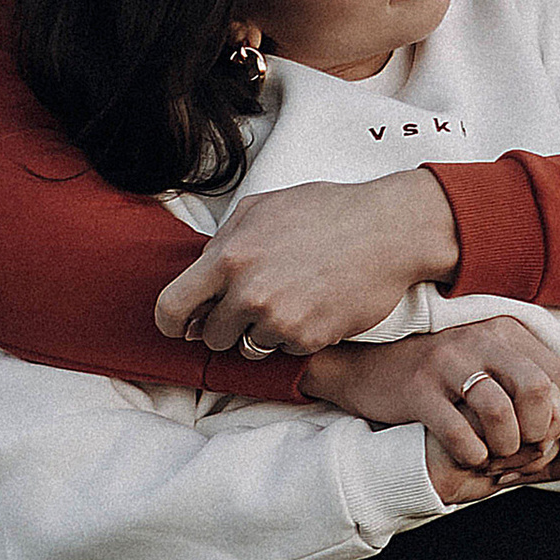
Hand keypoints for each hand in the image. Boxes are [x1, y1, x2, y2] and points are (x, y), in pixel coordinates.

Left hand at [153, 169, 460, 358]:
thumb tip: (198, 276)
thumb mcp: (262, 208)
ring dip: (261, 332)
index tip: (182, 327)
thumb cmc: (326, 212)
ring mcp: (279, 320)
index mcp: (228, 256)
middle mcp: (248, 292)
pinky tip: (314, 306)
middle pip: (212, 335)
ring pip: (247, 347)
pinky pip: (283, 351)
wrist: (388, 230)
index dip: (172, 322)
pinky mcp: (308, 339)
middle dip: (226, 325)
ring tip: (290, 299)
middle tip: (254, 304)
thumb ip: (223, 241)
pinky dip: (294, 336)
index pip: (171, 306)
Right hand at [301, 322, 559, 491]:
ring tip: (498, 456)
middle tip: (530, 453)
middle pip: (539, 390)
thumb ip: (544, 415)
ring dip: (507, 447)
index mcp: (508, 333)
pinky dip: (473, 454)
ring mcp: (448, 361)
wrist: (368, 371)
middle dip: (544, 433)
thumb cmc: (445, 386)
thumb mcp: (496, 383)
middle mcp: (482, 339)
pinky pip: (459, 431)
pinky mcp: (419, 388)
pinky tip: (471, 458)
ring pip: (501, 411)